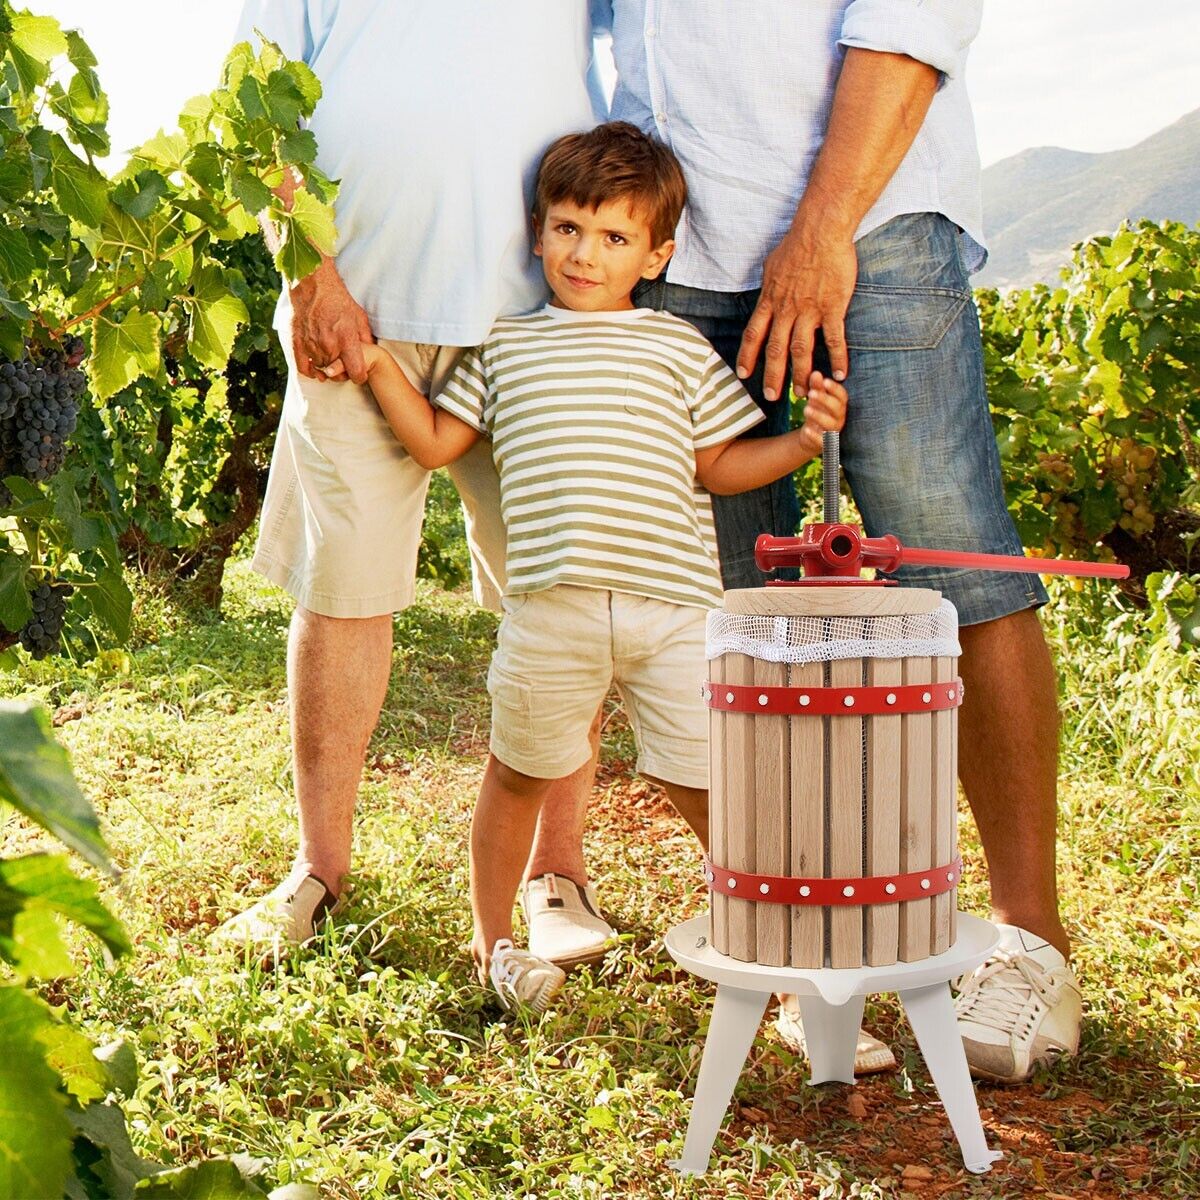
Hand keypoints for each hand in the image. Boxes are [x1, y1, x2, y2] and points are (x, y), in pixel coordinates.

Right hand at [290, 258, 374, 384]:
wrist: (312, 285)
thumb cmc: (337, 300)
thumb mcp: (359, 317)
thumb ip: (366, 337)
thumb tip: (371, 352)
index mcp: (346, 339)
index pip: (357, 373)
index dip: (359, 376)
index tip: (358, 373)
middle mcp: (328, 345)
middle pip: (338, 374)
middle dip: (343, 372)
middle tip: (345, 366)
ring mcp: (311, 345)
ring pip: (322, 369)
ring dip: (327, 369)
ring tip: (331, 360)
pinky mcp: (296, 344)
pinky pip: (303, 368)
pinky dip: (310, 371)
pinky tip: (316, 370)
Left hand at [737, 221, 856, 401]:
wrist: (820, 229)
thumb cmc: (796, 244)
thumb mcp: (771, 266)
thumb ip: (768, 287)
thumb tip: (763, 297)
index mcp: (770, 300)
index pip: (754, 334)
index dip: (748, 356)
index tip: (744, 375)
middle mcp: (786, 309)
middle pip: (776, 349)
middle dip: (772, 376)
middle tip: (771, 397)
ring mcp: (810, 310)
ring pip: (802, 350)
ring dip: (802, 374)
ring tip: (802, 393)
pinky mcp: (833, 307)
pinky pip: (834, 339)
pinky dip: (837, 359)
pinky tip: (840, 375)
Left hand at [795, 371, 848, 458]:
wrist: (810, 436)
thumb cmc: (817, 412)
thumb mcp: (815, 399)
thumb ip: (816, 387)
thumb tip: (815, 373)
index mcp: (839, 405)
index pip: (842, 396)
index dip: (835, 389)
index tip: (825, 381)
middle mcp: (839, 418)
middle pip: (837, 408)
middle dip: (825, 400)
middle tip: (811, 393)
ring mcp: (833, 431)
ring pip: (830, 424)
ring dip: (819, 416)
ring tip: (806, 409)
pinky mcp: (824, 444)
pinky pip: (822, 441)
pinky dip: (814, 436)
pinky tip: (806, 429)